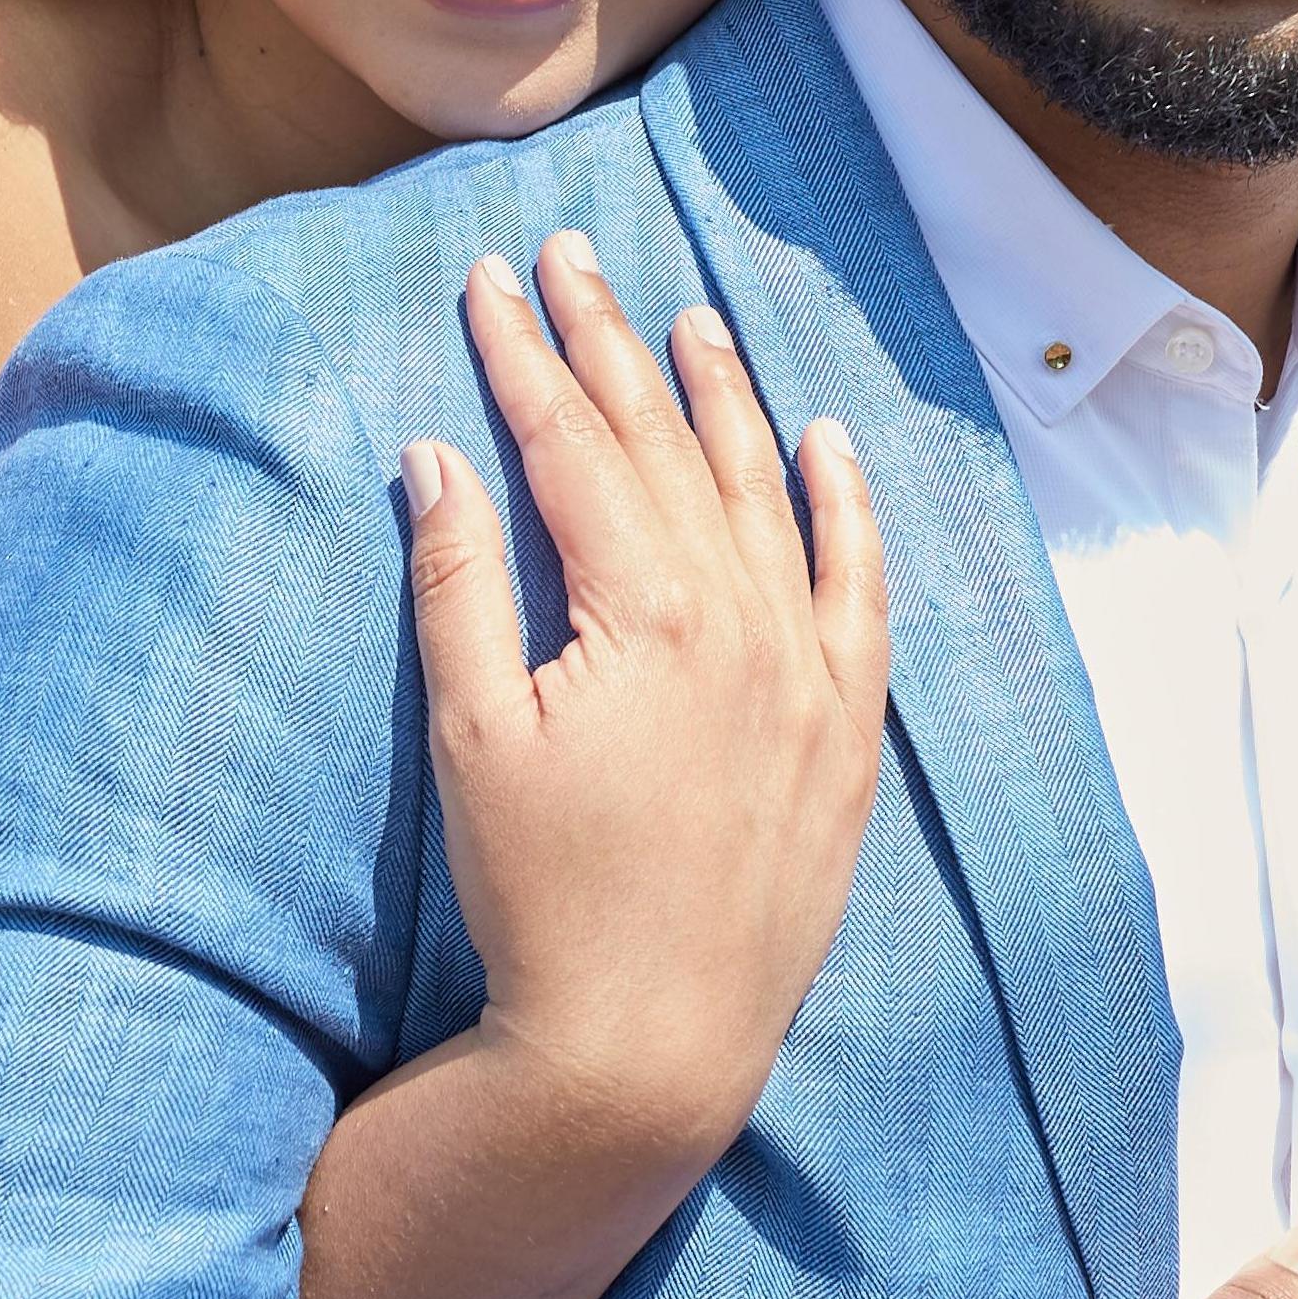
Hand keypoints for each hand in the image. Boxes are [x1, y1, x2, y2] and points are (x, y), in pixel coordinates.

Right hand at [404, 231, 886, 1168]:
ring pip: (767, 495)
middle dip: (609, 344)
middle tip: (570, 255)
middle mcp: (743, 620)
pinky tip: (825, 439)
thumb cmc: (539, 897)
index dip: (524, 353)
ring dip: (722, 398)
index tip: (490, 276)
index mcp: (643, 610)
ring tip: (685, 318)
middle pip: (667, 446)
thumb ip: (456, 580)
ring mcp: (807, 672)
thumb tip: (436, 450)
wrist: (646, 1043)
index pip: (574, 445)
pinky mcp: (845, 729)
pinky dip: (846, 505)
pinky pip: (861, 587)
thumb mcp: (472, 734)